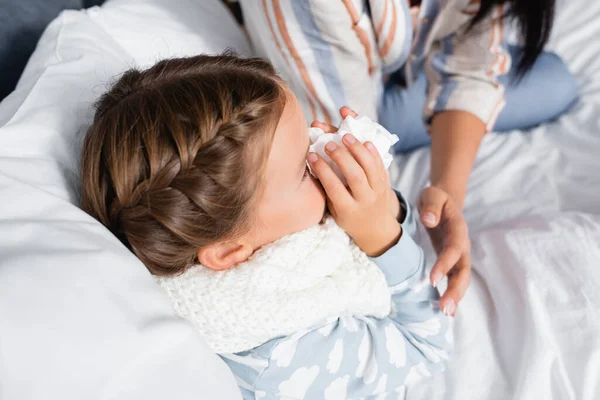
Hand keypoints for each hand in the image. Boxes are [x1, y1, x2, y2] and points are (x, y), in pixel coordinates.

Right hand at [311, 107, 401, 220]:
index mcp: (348, 210)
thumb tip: (316, 166)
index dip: (322, 170)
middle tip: (329, 144)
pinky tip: (364, 141)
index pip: (334, 187)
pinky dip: (373, 152)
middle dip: (341, 157)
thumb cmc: (349, 219)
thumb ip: (328, 191)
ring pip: (370, 167)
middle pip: (355, 175)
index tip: (312, 156)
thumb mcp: (335, 212)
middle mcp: (365, 200)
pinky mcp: (386, 184)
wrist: (376, 229)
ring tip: (345, 136)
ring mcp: (378, 191)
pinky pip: (381, 165)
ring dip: (358, 149)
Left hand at [419, 186, 470, 316]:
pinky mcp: (453, 262)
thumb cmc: (435, 198)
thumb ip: (431, 206)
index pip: (453, 249)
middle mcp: (462, 245)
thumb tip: (429, 220)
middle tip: (444, 307)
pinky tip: (447, 311)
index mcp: (458, 229)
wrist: (444, 200)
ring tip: (445, 313)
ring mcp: (459, 255)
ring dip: (455, 296)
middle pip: (463, 270)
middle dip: (455, 289)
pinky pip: (455, 280)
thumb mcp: (432, 195)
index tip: (432, 280)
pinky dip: (453, 295)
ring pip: (461, 278)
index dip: (444, 264)